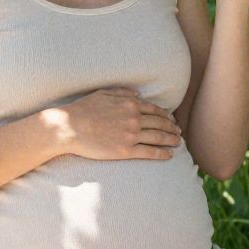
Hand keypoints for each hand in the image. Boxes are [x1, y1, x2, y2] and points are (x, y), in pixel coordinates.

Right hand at [43, 87, 181, 161]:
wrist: (70, 127)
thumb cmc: (84, 109)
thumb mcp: (103, 93)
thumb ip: (122, 92)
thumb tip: (138, 94)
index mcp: (130, 104)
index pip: (154, 110)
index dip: (165, 116)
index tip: (171, 120)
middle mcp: (134, 118)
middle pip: (160, 124)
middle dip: (172, 128)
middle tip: (179, 132)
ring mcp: (131, 135)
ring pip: (158, 137)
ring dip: (171, 140)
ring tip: (178, 143)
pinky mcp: (125, 151)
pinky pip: (149, 152)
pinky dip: (162, 153)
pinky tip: (169, 155)